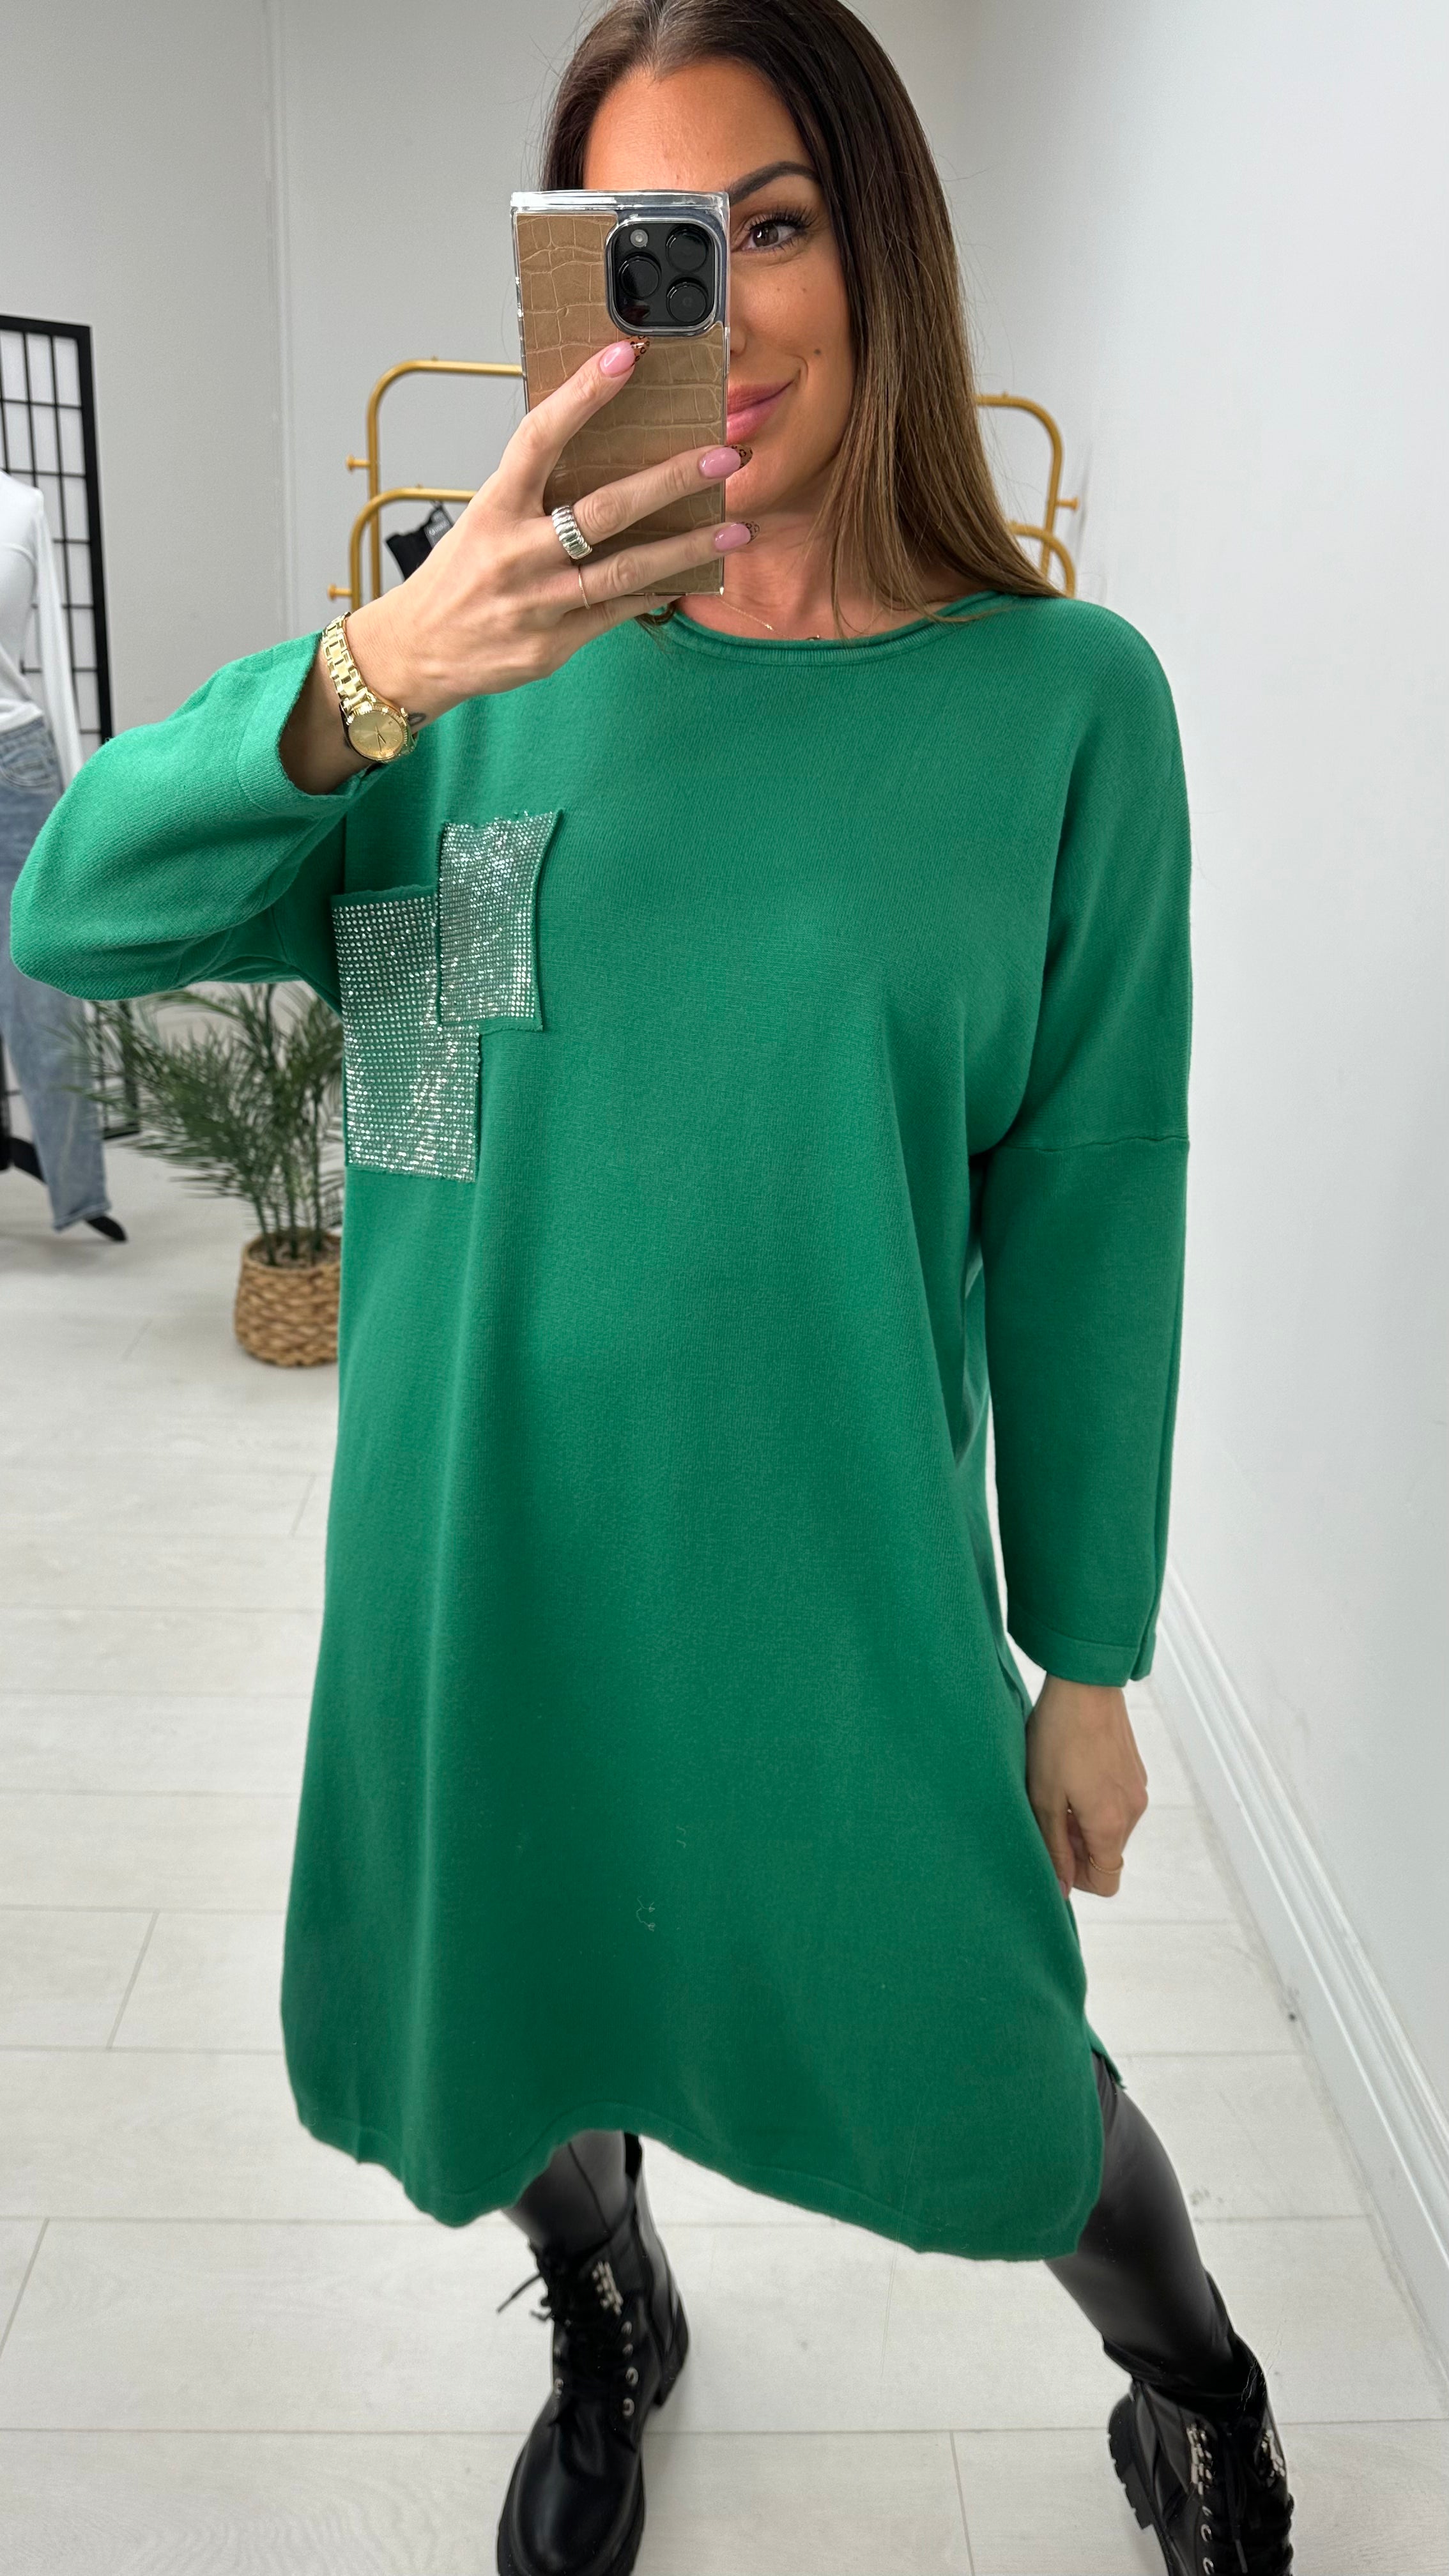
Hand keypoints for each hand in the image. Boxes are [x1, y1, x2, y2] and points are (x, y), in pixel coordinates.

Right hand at [280, 337, 750, 792]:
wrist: (418, 651)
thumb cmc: (459, 576)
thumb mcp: (485, 519)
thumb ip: (536, 491)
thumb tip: (601, 449)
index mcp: (494, 508)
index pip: (540, 438)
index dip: (582, 395)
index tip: (626, 357)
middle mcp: (515, 554)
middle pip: (603, 510)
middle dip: (669, 481)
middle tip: (723, 457)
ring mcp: (537, 603)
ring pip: (625, 571)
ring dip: (686, 548)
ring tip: (735, 528)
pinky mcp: (552, 645)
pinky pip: (618, 612)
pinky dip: (656, 591)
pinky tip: (692, 575)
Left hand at [1025, 1676, 1148, 1900]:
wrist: (1085, 1683)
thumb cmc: (1058, 1737)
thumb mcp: (1043, 1797)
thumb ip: (1053, 1847)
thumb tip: (1061, 1887)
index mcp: (1110, 1824)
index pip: (1107, 1881)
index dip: (1078, 1877)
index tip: (1054, 1851)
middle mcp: (1133, 1811)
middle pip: (1108, 1853)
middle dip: (1077, 1846)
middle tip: (1046, 1813)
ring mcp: (1137, 1789)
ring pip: (1111, 1827)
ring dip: (1084, 1821)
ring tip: (1055, 1787)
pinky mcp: (1134, 1770)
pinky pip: (1116, 1802)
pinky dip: (1095, 1800)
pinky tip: (1071, 1770)